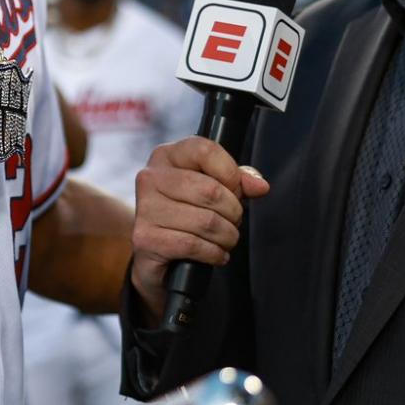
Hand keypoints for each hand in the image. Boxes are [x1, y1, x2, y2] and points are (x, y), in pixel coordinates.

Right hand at [128, 137, 268, 323]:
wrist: (154, 251)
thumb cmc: (185, 214)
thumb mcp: (211, 189)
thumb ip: (236, 182)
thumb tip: (259, 186)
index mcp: (166, 156)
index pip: (205, 150)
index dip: (230, 173)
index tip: (236, 190)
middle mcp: (151, 177)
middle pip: (211, 190)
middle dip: (233, 212)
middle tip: (232, 221)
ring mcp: (145, 208)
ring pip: (206, 222)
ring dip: (227, 236)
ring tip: (224, 239)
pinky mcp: (146, 238)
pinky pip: (194, 245)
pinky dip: (214, 254)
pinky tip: (215, 254)